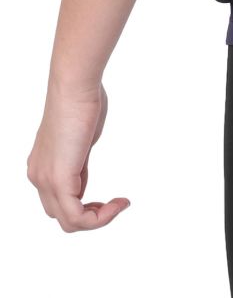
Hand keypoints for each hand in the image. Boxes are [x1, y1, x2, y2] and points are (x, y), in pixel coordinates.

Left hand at [27, 80, 130, 230]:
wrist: (75, 86)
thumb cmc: (81, 98)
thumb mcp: (80, 135)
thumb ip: (78, 155)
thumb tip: (81, 164)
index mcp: (42, 166)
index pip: (60, 201)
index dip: (87, 205)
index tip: (111, 198)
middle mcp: (38, 177)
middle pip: (61, 216)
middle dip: (91, 216)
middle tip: (115, 205)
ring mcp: (45, 180)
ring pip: (68, 222)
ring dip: (97, 220)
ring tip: (119, 205)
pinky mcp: (58, 180)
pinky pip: (76, 217)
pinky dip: (100, 218)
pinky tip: (118, 204)